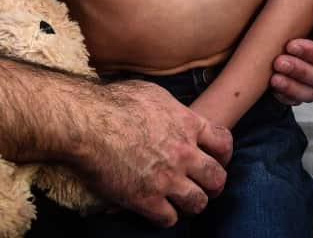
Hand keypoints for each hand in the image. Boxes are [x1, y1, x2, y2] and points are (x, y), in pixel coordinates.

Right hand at [75, 80, 231, 225]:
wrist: (87, 123)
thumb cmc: (114, 101)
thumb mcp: (153, 93)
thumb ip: (172, 107)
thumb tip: (174, 112)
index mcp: (187, 124)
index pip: (224, 144)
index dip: (223, 155)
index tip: (216, 159)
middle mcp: (184, 153)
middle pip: (217, 178)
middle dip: (213, 184)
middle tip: (203, 186)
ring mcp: (167, 178)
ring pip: (198, 203)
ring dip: (192, 203)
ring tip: (182, 201)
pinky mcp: (146, 199)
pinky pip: (169, 219)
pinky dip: (166, 216)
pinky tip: (157, 209)